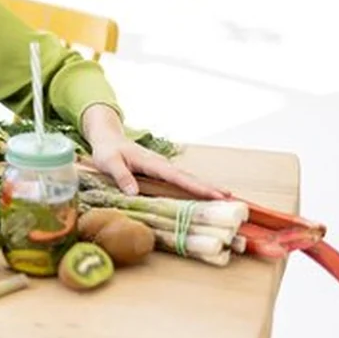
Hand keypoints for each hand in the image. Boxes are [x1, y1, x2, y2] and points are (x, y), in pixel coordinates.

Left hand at [80, 103, 228, 199]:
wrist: (107, 139)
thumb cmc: (107, 151)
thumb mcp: (109, 163)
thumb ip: (121, 177)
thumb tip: (134, 193)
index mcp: (151, 162)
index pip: (177, 177)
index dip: (196, 187)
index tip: (215, 194)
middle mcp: (161, 164)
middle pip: (188, 177)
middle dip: (209, 187)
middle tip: (230, 198)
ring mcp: (162, 168)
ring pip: (186, 179)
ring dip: (204, 188)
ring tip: (224, 199)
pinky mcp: (160, 172)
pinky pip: (179, 181)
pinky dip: (193, 188)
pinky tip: (203, 197)